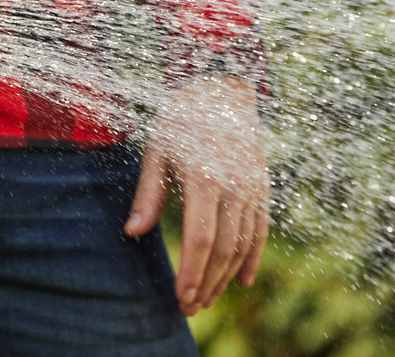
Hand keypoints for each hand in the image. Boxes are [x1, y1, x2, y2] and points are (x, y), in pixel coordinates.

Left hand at [124, 75, 268, 315]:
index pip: (200, 240)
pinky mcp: (261, 185)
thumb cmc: (183, 117)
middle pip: (224, 250)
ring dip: (226, 277)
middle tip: (189, 307)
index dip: (191, 273)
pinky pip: (261, 228)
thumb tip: (133, 233)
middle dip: (206, 283)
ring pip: (243, 244)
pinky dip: (253, 256)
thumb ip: (149, 193)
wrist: (222, 87)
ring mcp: (252, 187)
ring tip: (207, 297)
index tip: (180, 297)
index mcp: (204, 178)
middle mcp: (233, 187)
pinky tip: (243, 279)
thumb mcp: (158, 148)